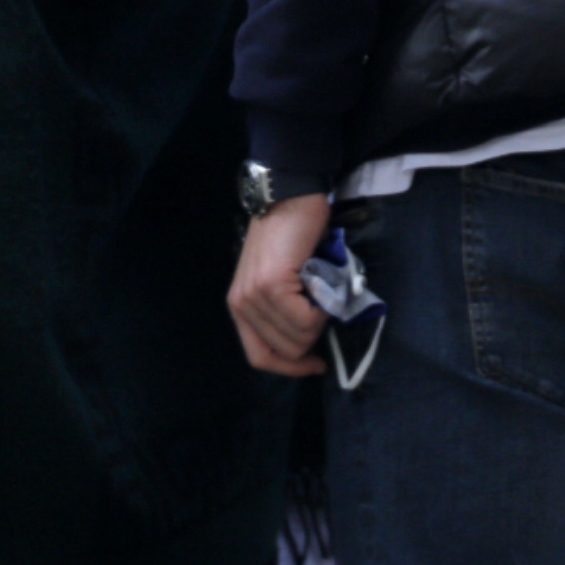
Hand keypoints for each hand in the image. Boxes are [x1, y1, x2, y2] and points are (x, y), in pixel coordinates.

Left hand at [228, 193, 333, 376]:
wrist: (290, 197)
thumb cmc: (290, 236)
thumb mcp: (277, 280)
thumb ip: (281, 310)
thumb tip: (307, 343)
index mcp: (239, 307)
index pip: (259, 357)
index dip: (290, 367)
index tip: (316, 364)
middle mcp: (241, 305)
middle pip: (284, 351)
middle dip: (312, 339)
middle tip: (324, 311)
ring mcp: (254, 295)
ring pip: (298, 338)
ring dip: (320, 321)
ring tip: (322, 292)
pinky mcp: (271, 284)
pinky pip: (306, 320)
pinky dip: (322, 310)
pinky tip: (322, 286)